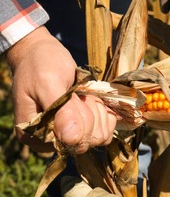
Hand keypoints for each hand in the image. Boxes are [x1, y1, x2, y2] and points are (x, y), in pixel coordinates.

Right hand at [6, 27, 115, 152]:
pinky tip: (91, 98)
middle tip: (76, 92)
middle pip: (88, 140)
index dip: (79, 119)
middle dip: (88, 112)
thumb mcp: (49, 82)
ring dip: (97, 110)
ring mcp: (70, 136)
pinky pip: (107, 128)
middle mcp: (53, 142)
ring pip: (101, 135)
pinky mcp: (84, 128)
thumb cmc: (40, 64)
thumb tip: (71, 139)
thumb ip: (60, 110)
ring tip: (81, 94)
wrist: (42, 53)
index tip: (71, 96)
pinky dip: (104, 110)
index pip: (70, 142)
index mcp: (35, 136)